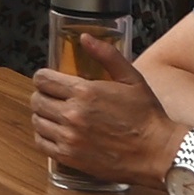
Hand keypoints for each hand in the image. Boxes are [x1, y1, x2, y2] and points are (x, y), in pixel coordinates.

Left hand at [27, 61, 176, 187]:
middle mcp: (72, 114)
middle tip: (53, 98)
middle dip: (43, 96)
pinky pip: (41, 143)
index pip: (43, 79)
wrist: (157, 152)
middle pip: (37, 100)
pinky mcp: (69, 157)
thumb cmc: (146, 116)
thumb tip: (85, 38)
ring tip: (55, 115)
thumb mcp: (131, 78)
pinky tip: (55, 133)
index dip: (44, 78)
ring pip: (36, 121)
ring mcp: (69, 137)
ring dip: (43, 116)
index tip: (49, 81)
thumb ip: (106, 55)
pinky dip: (44, 136)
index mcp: (84, 92)